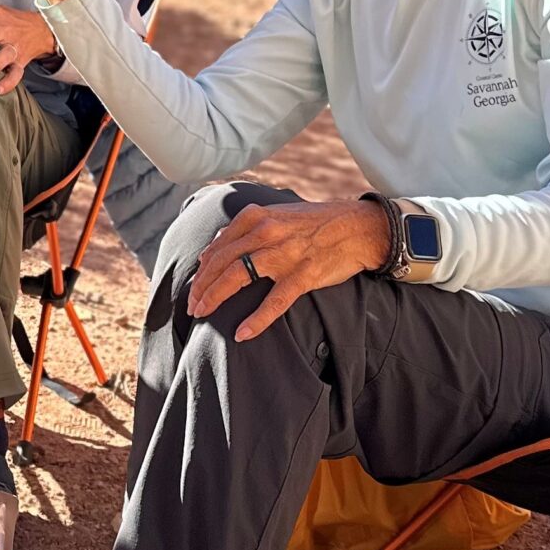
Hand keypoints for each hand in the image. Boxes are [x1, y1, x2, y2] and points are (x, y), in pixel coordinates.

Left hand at [187, 199, 388, 340]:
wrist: (358, 227)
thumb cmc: (314, 223)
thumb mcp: (277, 215)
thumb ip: (245, 229)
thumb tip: (212, 250)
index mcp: (257, 217)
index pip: (218, 246)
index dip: (202, 269)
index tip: (193, 286)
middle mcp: (267, 232)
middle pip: (221, 262)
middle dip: (201, 287)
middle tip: (191, 306)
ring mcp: (285, 254)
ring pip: (238, 277)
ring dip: (215, 298)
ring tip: (203, 315)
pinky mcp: (303, 274)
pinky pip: (274, 301)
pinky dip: (257, 319)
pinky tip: (242, 333)